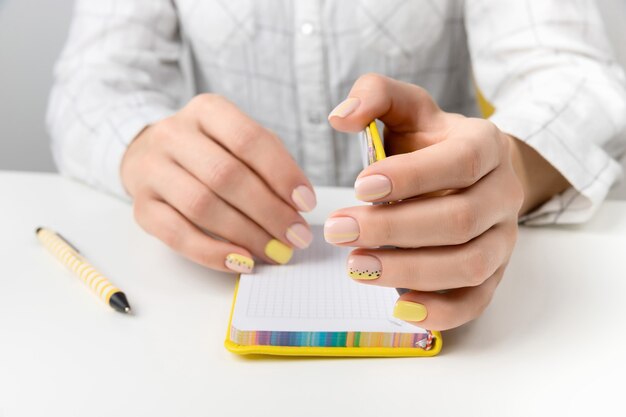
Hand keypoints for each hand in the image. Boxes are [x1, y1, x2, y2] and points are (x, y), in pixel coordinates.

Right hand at [121, 94, 316, 273]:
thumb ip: (268, 166)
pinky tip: (241, 262)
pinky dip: (212, 253)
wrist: (147, 155)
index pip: (249, 139)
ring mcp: (151, 170)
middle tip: (295, 237)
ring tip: (275, 252)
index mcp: (206, 110)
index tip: (306, 203)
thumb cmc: (208, 152)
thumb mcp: (238, 142)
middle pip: (226, 176)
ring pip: (201, 205)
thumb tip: (297, 209)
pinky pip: (176, 234)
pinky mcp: (140, 207)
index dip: (282, 173)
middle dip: (269, 212)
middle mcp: (173, 135)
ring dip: (246, 235)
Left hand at [326, 74, 564, 329]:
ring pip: (469, 264)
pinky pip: (476, 300)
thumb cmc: (433, 142)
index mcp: (485, 146)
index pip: (460, 163)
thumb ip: (375, 95)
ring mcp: (502, 239)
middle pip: (459, 220)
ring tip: (356, 267)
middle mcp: (502, 193)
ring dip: (410, 271)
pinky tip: (398, 307)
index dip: (411, 177)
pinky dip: (441, 311)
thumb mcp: (408, 108)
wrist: (478, 173)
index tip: (359, 186)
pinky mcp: (493, 274)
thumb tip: (339, 117)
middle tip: (338, 231)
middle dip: (393, 230)